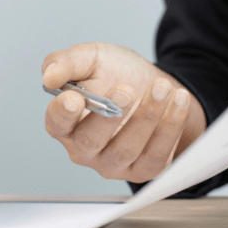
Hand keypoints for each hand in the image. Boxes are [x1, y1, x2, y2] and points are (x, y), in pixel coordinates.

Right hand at [43, 43, 205, 181]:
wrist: (156, 87)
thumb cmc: (119, 75)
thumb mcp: (93, 58)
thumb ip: (68, 62)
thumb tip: (50, 75)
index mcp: (66, 122)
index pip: (56, 124)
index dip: (62, 113)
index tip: (75, 98)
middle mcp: (84, 149)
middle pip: (90, 141)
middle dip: (110, 116)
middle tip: (127, 90)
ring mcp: (113, 163)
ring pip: (126, 149)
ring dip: (147, 117)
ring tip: (162, 88)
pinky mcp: (144, 170)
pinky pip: (156, 155)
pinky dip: (170, 127)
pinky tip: (178, 101)